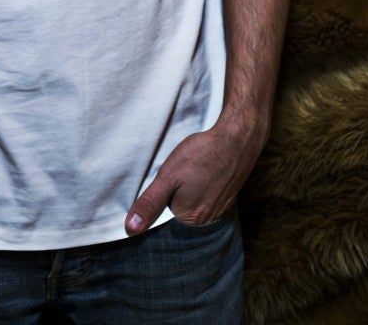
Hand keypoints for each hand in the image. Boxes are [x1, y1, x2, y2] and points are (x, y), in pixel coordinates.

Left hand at [124, 117, 266, 234]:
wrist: (236, 139)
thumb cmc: (202, 154)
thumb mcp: (168, 176)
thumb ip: (150, 203)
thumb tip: (131, 229)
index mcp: (190, 218)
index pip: (162, 215)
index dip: (159, 196)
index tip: (164, 180)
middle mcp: (206, 219)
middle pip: (177, 208)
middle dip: (173, 192)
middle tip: (179, 171)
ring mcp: (219, 208)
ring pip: (191, 200)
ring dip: (187, 187)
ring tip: (190, 169)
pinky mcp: (226, 196)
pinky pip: (205, 194)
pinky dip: (199, 184)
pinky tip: (200, 170)